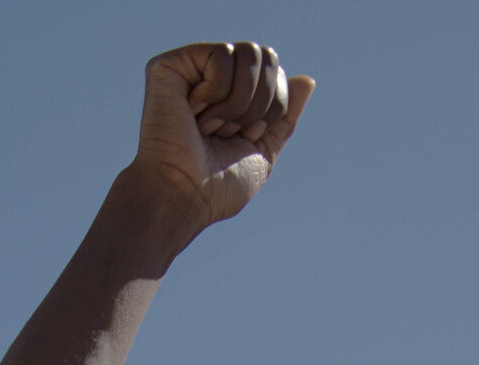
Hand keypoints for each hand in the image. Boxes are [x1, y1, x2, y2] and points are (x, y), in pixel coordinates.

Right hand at [135, 42, 313, 225]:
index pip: (277, 73)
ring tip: (209, 126)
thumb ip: (285, 117)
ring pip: (248, 53)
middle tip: (227, 132)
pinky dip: (216, 92)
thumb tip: (308, 80)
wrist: (183, 197)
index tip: (244, 137)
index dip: (273, 108)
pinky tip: (192, 113)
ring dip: (238, 101)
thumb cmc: (217, 187)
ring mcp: (190, 69)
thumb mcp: (264, 152)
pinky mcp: (170, 66)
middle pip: (266, 56)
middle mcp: (210, 78)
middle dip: (259, 103)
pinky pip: (222, 54)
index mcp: (231, 96)